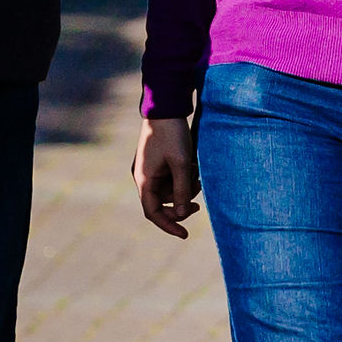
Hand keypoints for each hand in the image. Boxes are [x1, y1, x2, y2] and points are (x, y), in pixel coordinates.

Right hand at [134, 115, 199, 237]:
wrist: (165, 106)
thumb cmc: (172, 134)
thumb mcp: (180, 164)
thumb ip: (181, 190)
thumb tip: (180, 214)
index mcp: (144, 180)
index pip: (153, 212)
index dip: (168, 225)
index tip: (184, 235)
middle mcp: (143, 177)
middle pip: (161, 203)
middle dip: (180, 204)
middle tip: (198, 205)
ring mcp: (150, 169)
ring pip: (168, 191)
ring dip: (184, 188)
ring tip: (196, 174)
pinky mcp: (157, 161)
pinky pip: (170, 178)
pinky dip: (182, 178)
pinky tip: (192, 166)